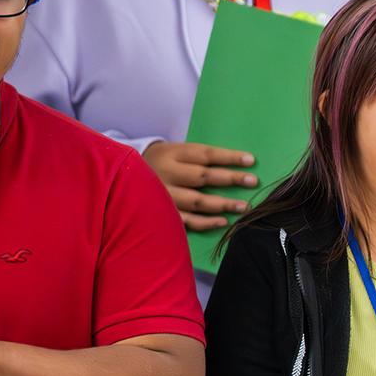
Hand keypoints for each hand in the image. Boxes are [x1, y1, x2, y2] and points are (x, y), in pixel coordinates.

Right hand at [142, 141, 257, 231]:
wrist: (122, 175)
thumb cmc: (163, 163)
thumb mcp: (175, 152)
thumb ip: (200, 158)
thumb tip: (239, 164)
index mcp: (172, 153)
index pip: (205, 154)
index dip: (229, 157)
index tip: (251, 160)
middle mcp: (166, 173)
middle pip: (202, 176)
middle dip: (230, 179)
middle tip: (253, 181)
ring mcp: (162, 195)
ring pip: (196, 200)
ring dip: (222, 204)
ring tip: (244, 206)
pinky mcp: (160, 213)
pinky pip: (186, 220)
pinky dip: (205, 222)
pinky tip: (223, 222)